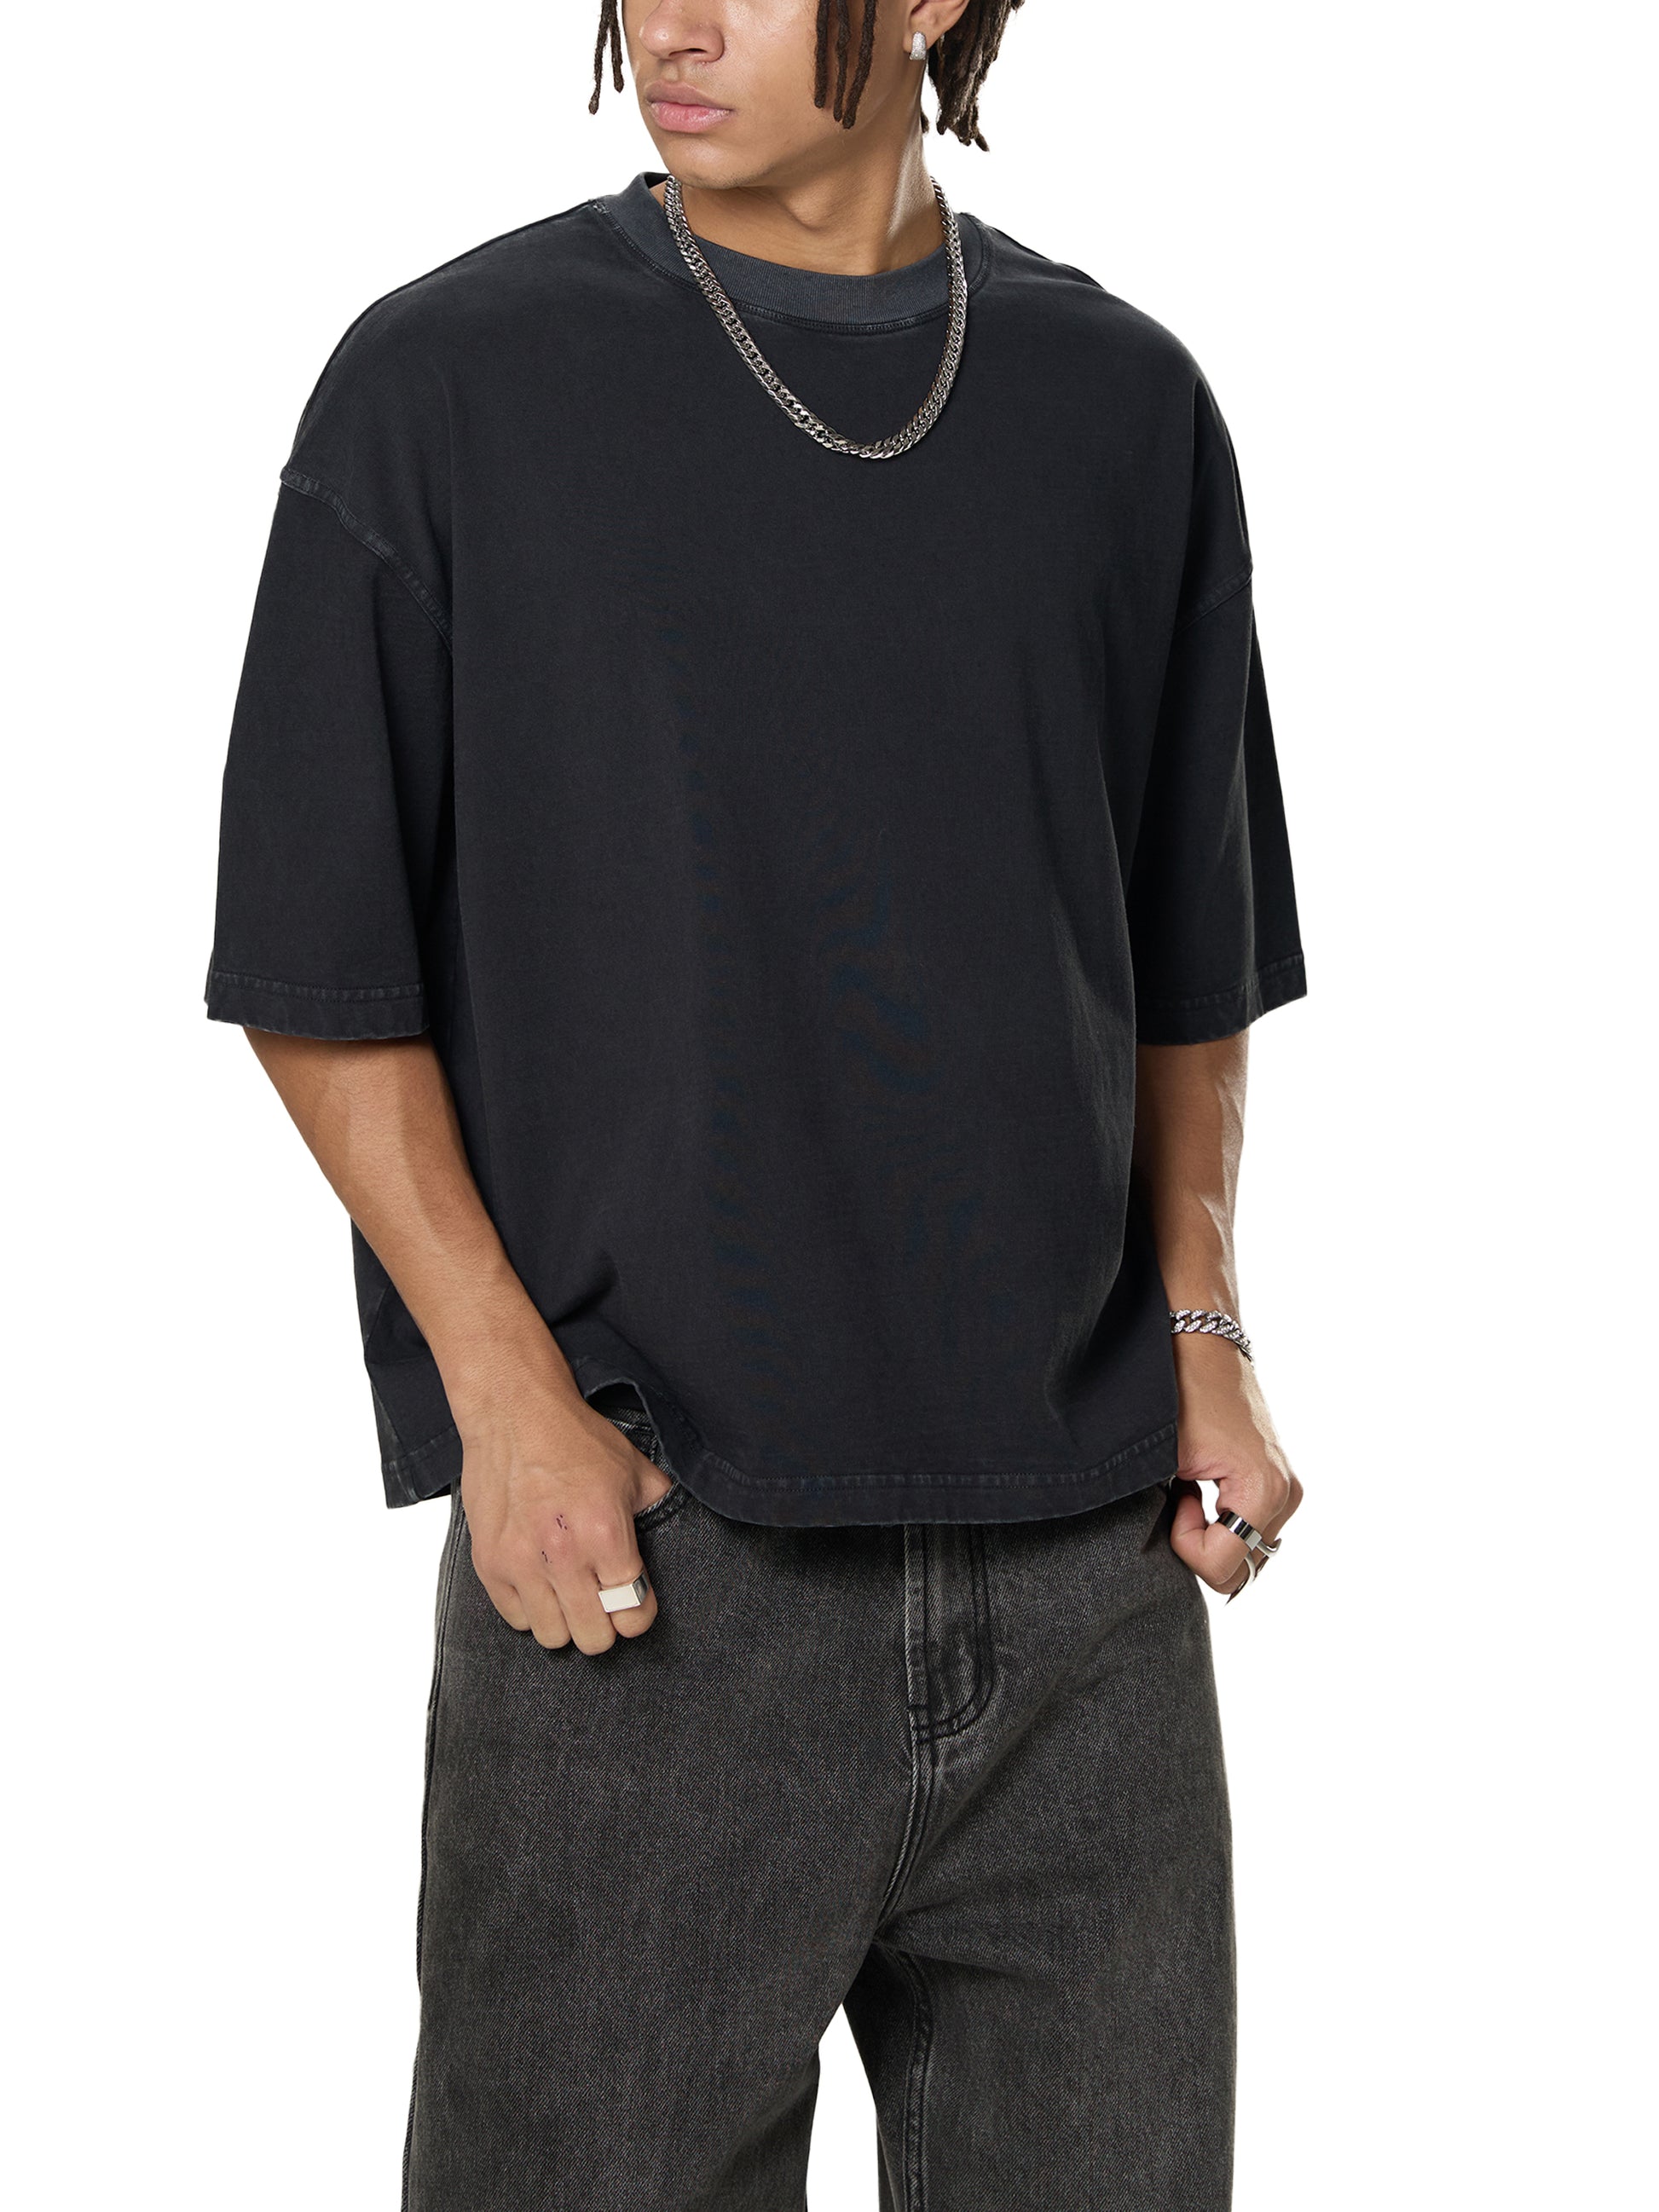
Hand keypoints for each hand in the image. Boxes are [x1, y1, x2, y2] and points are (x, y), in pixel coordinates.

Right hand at [456, 1379, 676, 1653]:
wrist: (513, 1414)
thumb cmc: (573, 1438)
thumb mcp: (634, 1469)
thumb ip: (659, 1509)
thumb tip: (678, 1536)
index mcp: (605, 1532)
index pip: (632, 1611)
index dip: (639, 1614)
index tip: (635, 1604)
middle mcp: (562, 1554)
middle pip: (594, 1638)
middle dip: (605, 1625)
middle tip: (602, 1602)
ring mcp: (520, 1562)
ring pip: (552, 1636)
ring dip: (566, 1620)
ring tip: (569, 1593)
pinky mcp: (489, 1563)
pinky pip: (515, 1618)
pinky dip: (530, 1609)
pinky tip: (540, 1582)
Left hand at [1166, 1332, 1302, 1597]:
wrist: (1202, 1340)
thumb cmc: (1178, 1391)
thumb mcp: (1165, 1458)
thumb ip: (1170, 1517)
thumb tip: (1163, 1557)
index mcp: (1264, 1490)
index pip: (1221, 1566)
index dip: (1183, 1543)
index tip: (1177, 1496)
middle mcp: (1286, 1495)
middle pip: (1239, 1570)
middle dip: (1199, 1545)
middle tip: (1180, 1495)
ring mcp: (1287, 1490)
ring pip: (1246, 1554)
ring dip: (1211, 1534)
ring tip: (1191, 1487)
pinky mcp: (1279, 1482)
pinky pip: (1250, 1530)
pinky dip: (1221, 1522)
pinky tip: (1202, 1487)